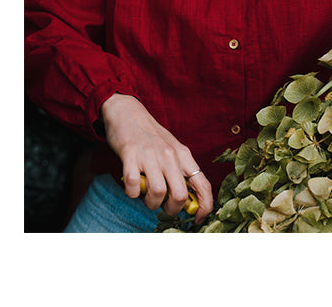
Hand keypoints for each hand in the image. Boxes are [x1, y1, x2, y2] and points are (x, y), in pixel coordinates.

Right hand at [100, 94, 213, 224]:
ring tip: (146, 196)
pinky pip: (133, 185)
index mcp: (183, 155)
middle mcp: (170, 155)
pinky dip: (132, 193)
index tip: (199, 219)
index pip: (203, 184)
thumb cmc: (150, 137)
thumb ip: (180, 171)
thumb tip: (188, 200)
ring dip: (151, 202)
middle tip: (164, 208)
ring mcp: (150, 155)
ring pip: (158, 192)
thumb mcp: (172, 150)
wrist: (127, 112)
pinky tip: (132, 187)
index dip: (205, 206)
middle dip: (172, 209)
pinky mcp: (130, 155)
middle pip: (181, 194)